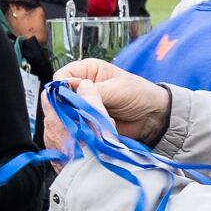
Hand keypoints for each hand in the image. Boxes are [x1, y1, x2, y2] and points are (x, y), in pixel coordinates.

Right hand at [51, 59, 169, 144]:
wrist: (154, 119)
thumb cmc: (139, 95)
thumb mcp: (116, 89)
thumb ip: (93, 92)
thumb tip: (69, 94)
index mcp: (85, 71)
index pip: (60, 78)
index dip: (60, 90)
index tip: (65, 103)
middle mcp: (78, 89)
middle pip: (56, 99)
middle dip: (64, 112)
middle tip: (76, 122)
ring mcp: (79, 108)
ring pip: (60, 117)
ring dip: (71, 126)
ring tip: (87, 132)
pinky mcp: (82, 125)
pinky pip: (70, 131)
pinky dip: (75, 136)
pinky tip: (84, 139)